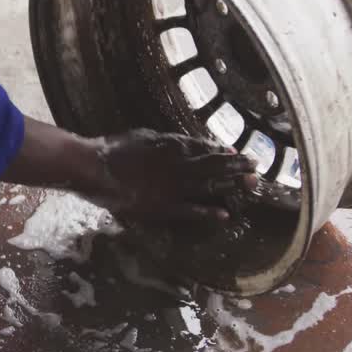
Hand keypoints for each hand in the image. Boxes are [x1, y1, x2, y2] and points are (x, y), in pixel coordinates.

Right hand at [89, 128, 257, 222]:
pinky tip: (225, 214)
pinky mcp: (163, 206)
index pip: (202, 147)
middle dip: (236, 165)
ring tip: (251, 184)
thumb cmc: (112, 149)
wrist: (95, 168)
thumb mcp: (140, 137)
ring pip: (209, 184)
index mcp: (171, 145)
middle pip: (213, 165)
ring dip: (232, 183)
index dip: (219, 151)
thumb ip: (161, 141)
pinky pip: (191, 210)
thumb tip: (175, 142)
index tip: (234, 153)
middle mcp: (179, 164)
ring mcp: (173, 186)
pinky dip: (208, 212)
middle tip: (256, 165)